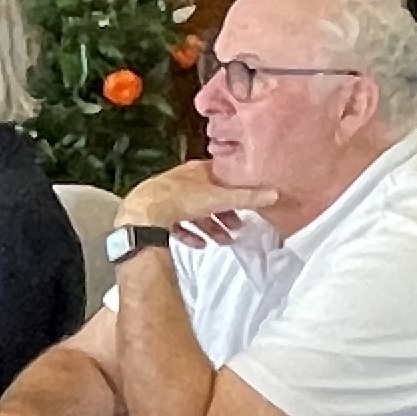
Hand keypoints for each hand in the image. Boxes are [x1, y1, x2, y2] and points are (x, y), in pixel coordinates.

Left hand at [118, 161, 273, 237]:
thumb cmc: (177, 199)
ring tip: (222, 241)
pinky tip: (199, 244)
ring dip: (210, 227)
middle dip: (224, 213)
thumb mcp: (220, 198)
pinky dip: (190, 235)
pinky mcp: (158, 216)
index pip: (222, 177)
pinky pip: (178, 226)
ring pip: (194, 213)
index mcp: (197, 171)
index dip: (235, 189)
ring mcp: (169, 199)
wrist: (144, 214)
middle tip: (236, 226)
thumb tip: (272, 194)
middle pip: (209, 198)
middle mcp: (182, 182)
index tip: (245, 201)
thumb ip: (247, 199)